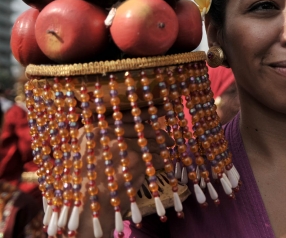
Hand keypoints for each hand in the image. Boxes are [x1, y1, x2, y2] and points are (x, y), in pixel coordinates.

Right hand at [76, 110, 173, 237]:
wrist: (86, 207)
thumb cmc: (85, 181)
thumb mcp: (85, 152)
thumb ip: (102, 136)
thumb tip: (131, 125)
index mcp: (94, 129)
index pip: (125, 116)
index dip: (145, 113)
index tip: (161, 109)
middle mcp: (108, 134)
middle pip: (141, 127)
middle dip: (157, 132)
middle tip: (168, 137)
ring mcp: (123, 147)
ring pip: (150, 142)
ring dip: (161, 147)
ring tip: (168, 147)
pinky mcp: (135, 162)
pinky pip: (155, 158)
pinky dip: (161, 161)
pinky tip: (163, 162)